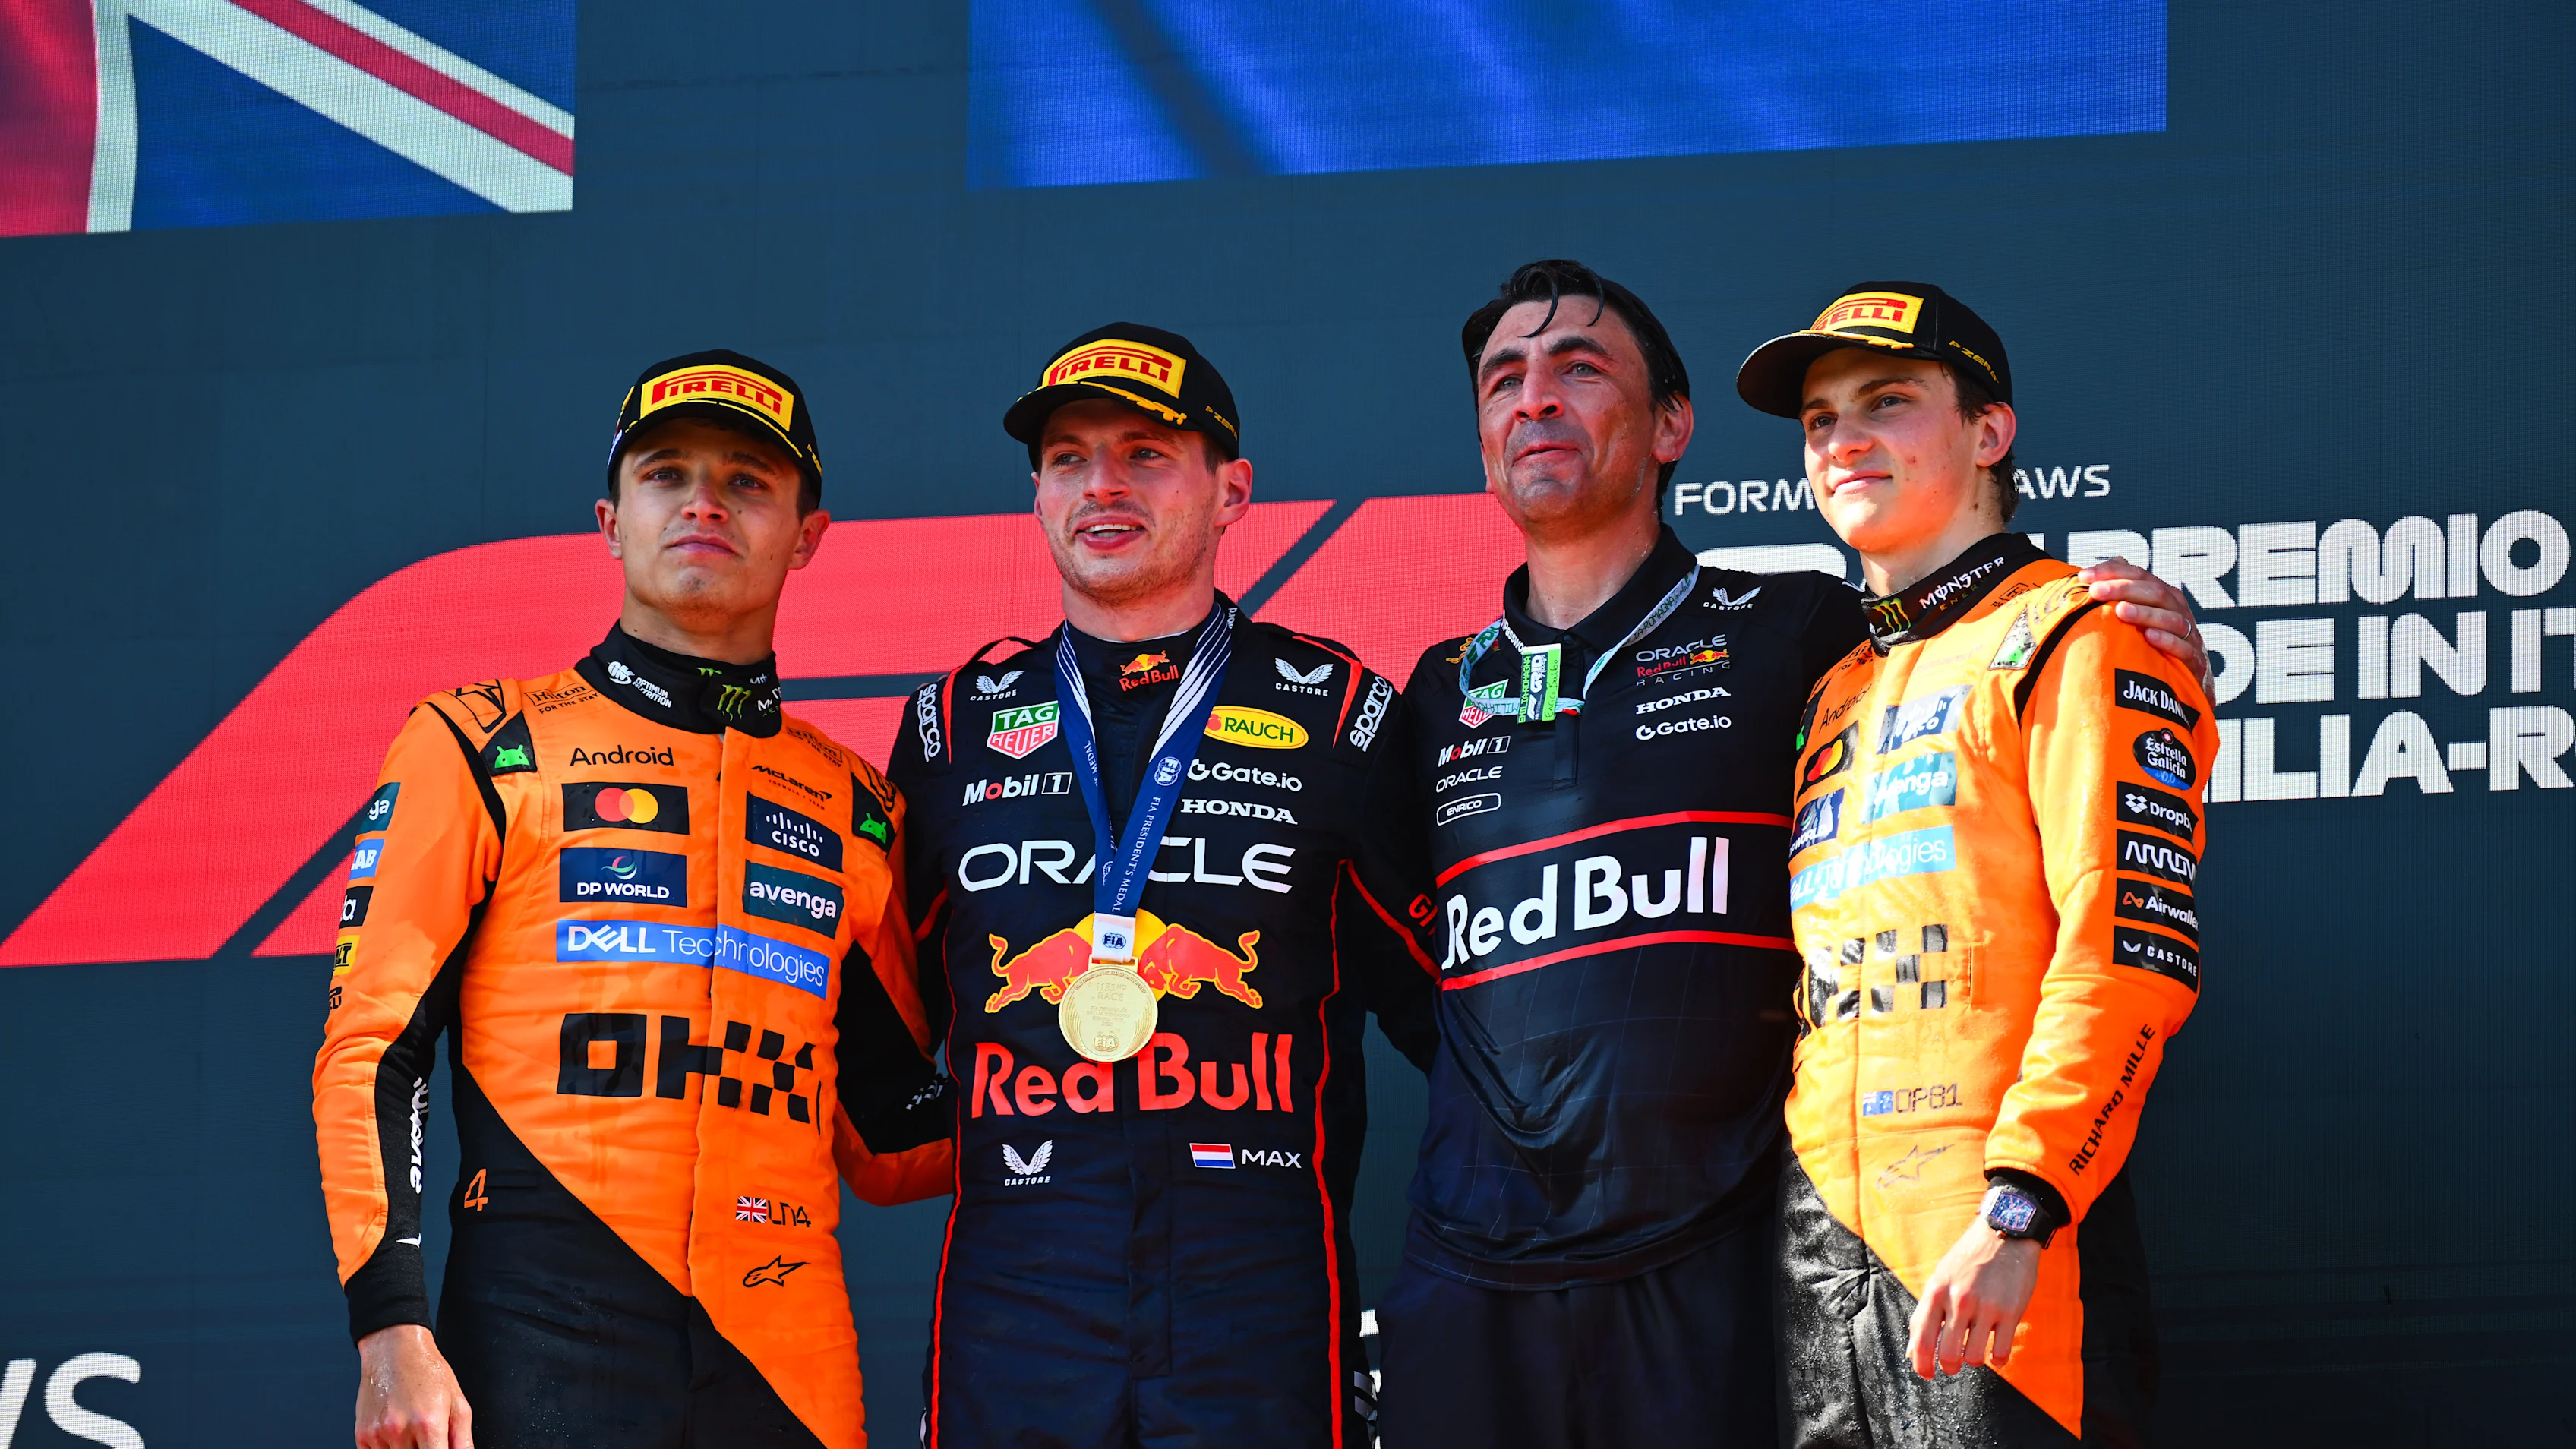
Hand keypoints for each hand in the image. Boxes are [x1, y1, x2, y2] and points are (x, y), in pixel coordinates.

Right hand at [355, 1324, 472, 1448]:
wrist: (394, 1351)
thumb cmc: (427, 1371)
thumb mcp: (457, 1401)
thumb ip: (463, 1438)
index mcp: (429, 1424)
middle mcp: (401, 1431)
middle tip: (428, 1437)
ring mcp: (378, 1435)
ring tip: (413, 1431)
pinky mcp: (362, 1436)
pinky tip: (397, 1433)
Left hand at [1907, 1218, 2041, 1378]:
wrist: (2005, 1232)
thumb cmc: (1968, 1259)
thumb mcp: (1940, 1279)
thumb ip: (1925, 1314)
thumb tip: (1912, 1351)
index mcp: (1936, 1292)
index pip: (1921, 1339)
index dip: (1921, 1364)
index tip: (1926, 1373)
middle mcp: (1959, 1300)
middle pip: (1948, 1355)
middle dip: (1949, 1367)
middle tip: (1953, 1364)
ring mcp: (1986, 1306)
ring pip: (1974, 1358)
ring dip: (1974, 1361)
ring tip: (1976, 1350)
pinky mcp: (2011, 1311)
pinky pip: (2001, 1352)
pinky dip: (1998, 1359)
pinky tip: (1996, 1350)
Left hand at [2077, 560, 2212, 699]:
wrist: (2186, 684)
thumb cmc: (2155, 646)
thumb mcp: (2138, 618)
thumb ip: (2119, 597)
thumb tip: (2090, 576)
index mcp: (2163, 596)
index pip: (2139, 575)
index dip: (2112, 571)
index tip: (2084, 576)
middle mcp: (2177, 610)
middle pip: (2154, 592)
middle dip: (2123, 588)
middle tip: (2096, 590)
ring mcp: (2188, 634)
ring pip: (2170, 617)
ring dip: (2144, 612)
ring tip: (2120, 610)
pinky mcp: (2194, 659)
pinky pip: (2183, 647)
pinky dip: (2167, 640)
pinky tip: (2149, 636)